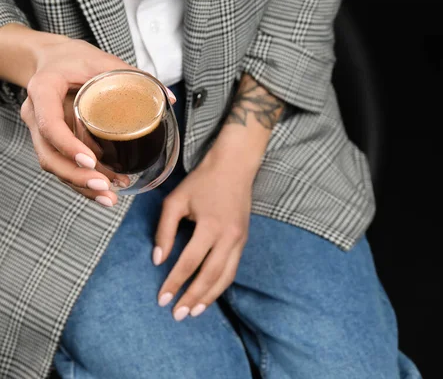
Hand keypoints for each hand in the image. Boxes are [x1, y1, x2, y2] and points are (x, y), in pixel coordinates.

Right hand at [14, 26, 176, 205]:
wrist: (50, 59)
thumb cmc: (75, 58)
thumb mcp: (102, 60)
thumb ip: (134, 76)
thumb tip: (169, 98)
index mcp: (44, 90)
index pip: (49, 123)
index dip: (68, 145)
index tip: (91, 160)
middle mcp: (36, 113)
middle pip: (49, 155)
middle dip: (77, 176)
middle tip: (106, 187)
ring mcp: (40, 131)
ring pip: (54, 166)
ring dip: (80, 186)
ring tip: (109, 198)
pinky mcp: (50, 141)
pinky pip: (62, 165)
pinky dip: (81, 181)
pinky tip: (104, 190)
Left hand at [154, 147, 253, 320]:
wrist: (235, 167)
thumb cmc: (202, 182)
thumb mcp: (176, 200)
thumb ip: (165, 230)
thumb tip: (158, 259)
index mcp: (211, 225)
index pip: (190, 262)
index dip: (174, 282)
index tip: (162, 299)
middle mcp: (229, 236)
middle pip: (210, 275)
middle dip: (193, 297)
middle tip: (177, 315)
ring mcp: (240, 239)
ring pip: (226, 276)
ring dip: (210, 297)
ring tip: (194, 312)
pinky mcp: (244, 240)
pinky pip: (233, 268)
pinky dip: (220, 284)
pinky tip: (209, 294)